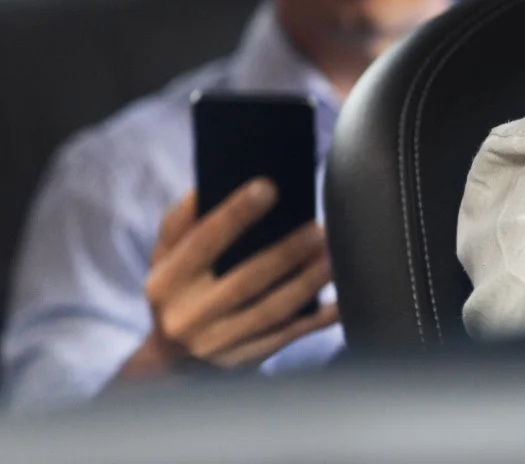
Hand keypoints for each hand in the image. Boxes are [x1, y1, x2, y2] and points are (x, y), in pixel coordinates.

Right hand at [115, 181, 337, 382]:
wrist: (172, 356)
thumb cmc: (179, 287)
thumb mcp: (165, 257)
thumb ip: (183, 221)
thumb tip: (210, 185)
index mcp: (166, 281)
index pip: (202, 242)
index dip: (234, 215)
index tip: (268, 187)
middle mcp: (187, 315)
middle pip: (243, 282)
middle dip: (284, 255)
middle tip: (317, 229)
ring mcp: (216, 343)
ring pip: (270, 312)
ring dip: (306, 284)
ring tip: (332, 258)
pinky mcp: (243, 360)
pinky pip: (287, 337)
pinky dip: (316, 319)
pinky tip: (340, 303)